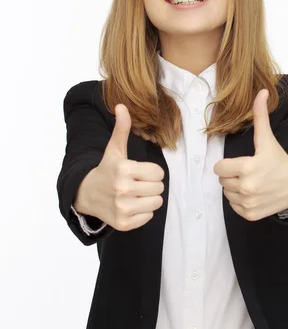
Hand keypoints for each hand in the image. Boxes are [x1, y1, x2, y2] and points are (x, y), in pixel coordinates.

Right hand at [76, 104, 164, 230]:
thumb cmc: (107, 169)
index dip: (151, 171)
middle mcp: (122, 190)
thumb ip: (121, 129)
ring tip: (136, 194)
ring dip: (149, 198)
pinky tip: (131, 205)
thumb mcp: (114, 149)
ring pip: (157, 202)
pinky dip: (143, 212)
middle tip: (137, 183)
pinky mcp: (123, 223)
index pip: (158, 172)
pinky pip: (149, 217)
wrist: (87, 194)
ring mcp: (123, 209)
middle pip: (159, 188)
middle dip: (151, 184)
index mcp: (123, 170)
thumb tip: (122, 105)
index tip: (139, 171)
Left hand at [213, 89, 287, 220]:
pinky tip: (254, 193)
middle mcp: (247, 188)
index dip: (227, 164)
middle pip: (222, 181)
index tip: (240, 162)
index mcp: (247, 168)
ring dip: (235, 188)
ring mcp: (249, 203)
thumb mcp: (268, 138)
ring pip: (227, 194)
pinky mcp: (251, 214)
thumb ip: (260, 115)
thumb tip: (261, 91)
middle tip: (248, 171)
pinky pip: (234, 206)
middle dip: (232, 175)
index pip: (218, 168)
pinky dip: (241, 201)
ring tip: (252, 181)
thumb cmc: (281, 160)